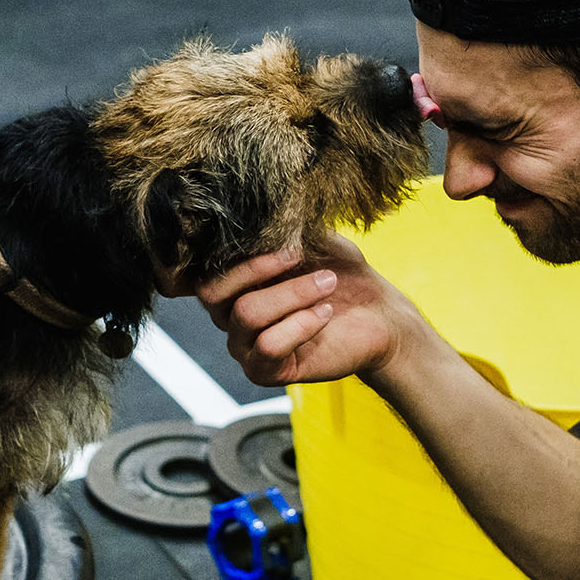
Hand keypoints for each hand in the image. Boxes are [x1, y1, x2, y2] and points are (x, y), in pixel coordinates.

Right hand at [195, 233, 410, 386]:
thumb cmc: (339, 274)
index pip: (202, 269)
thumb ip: (280, 227)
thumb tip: (258, 208)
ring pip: (247, 314)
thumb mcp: (310, 240)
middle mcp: (228, 316)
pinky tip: (325, 313)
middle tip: (298, 255)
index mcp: (231, 283)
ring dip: (292, 293)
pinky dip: (301, 324)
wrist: (377, 315)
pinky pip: (270, 345)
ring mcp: (244, 346)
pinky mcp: (266, 371)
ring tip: (327, 283)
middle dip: (258, 268)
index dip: (227, 251)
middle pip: (213, 292)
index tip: (271, 234)